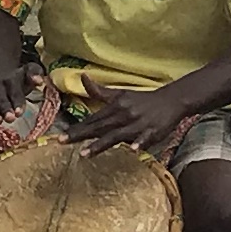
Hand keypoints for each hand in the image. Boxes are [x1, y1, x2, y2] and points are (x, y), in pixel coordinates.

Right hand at [0, 63, 47, 132]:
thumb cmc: (16, 79)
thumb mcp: (28, 71)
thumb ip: (35, 74)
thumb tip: (39, 81)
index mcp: (10, 80)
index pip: (14, 91)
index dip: (17, 102)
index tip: (20, 113)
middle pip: (0, 97)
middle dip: (5, 108)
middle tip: (10, 118)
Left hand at [73, 83, 191, 155]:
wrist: (171, 100)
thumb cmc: (142, 100)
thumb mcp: (120, 94)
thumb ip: (99, 91)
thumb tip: (82, 77)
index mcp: (115, 107)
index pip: (92, 120)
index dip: (76, 128)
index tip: (60, 136)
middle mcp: (124, 115)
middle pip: (99, 128)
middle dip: (81, 135)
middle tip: (62, 142)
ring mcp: (138, 125)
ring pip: (117, 135)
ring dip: (101, 144)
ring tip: (85, 153)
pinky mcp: (153, 132)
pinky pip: (145, 139)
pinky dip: (139, 144)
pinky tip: (132, 150)